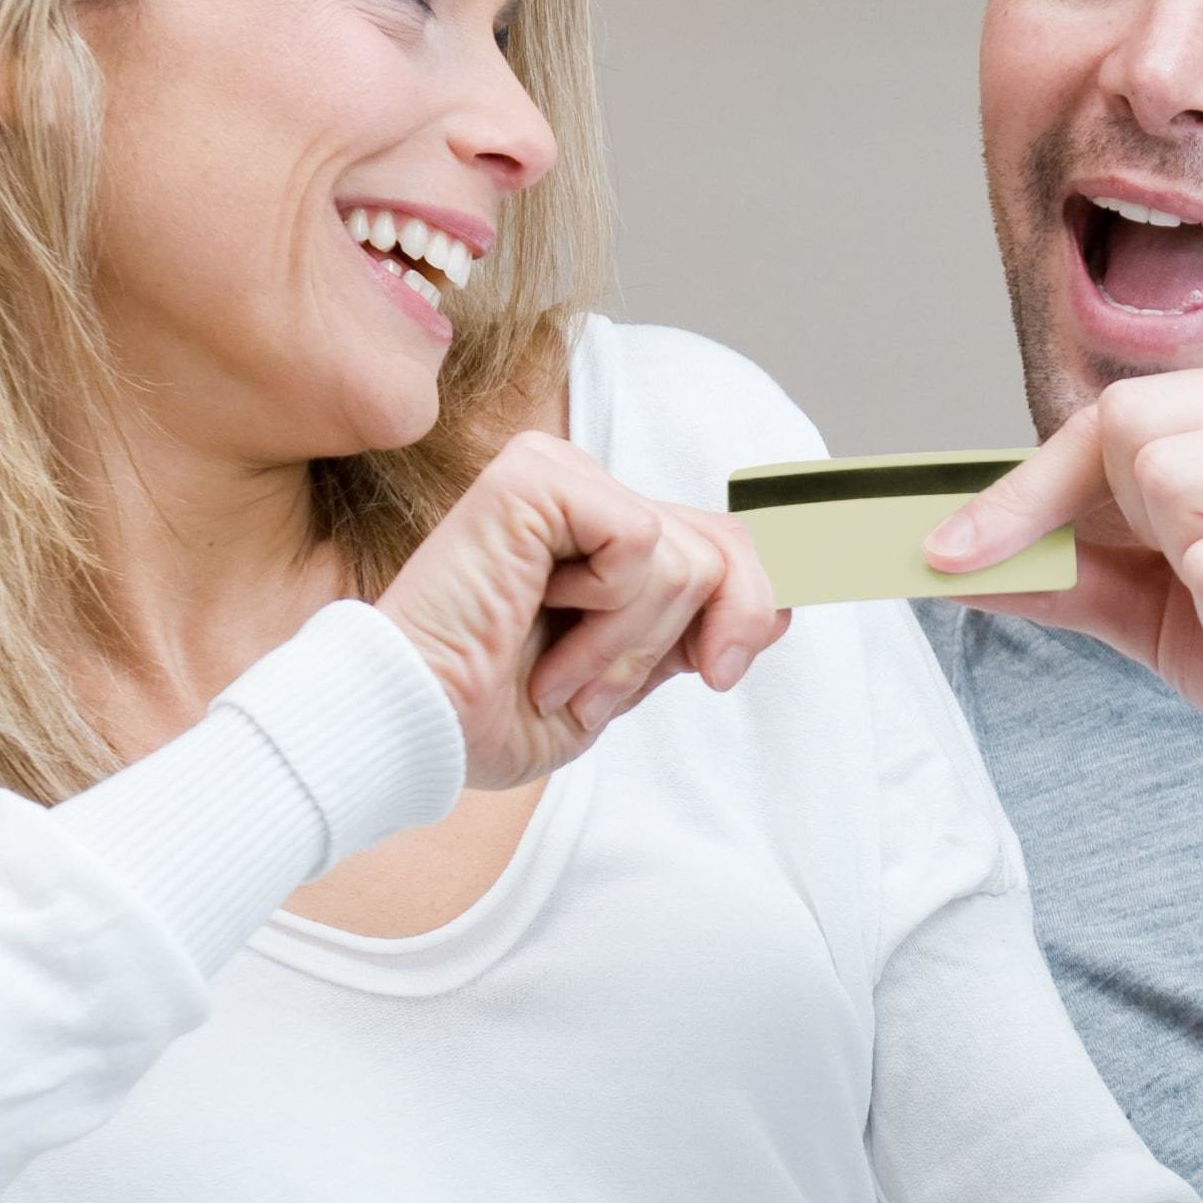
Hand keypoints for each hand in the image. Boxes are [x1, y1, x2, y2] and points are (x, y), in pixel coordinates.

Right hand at [378, 430, 788, 790]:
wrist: (416, 727)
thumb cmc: (492, 713)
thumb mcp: (624, 679)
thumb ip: (693, 629)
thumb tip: (786, 596)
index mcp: (606, 544)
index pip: (729, 544)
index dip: (762, 599)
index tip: (732, 663)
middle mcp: (586, 498)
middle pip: (731, 547)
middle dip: (708, 635)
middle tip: (614, 695)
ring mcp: (560, 478)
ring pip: (689, 560)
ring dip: (627, 647)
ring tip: (552, 668)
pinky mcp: (538, 476)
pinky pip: (644, 544)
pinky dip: (606, 609)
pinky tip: (536, 616)